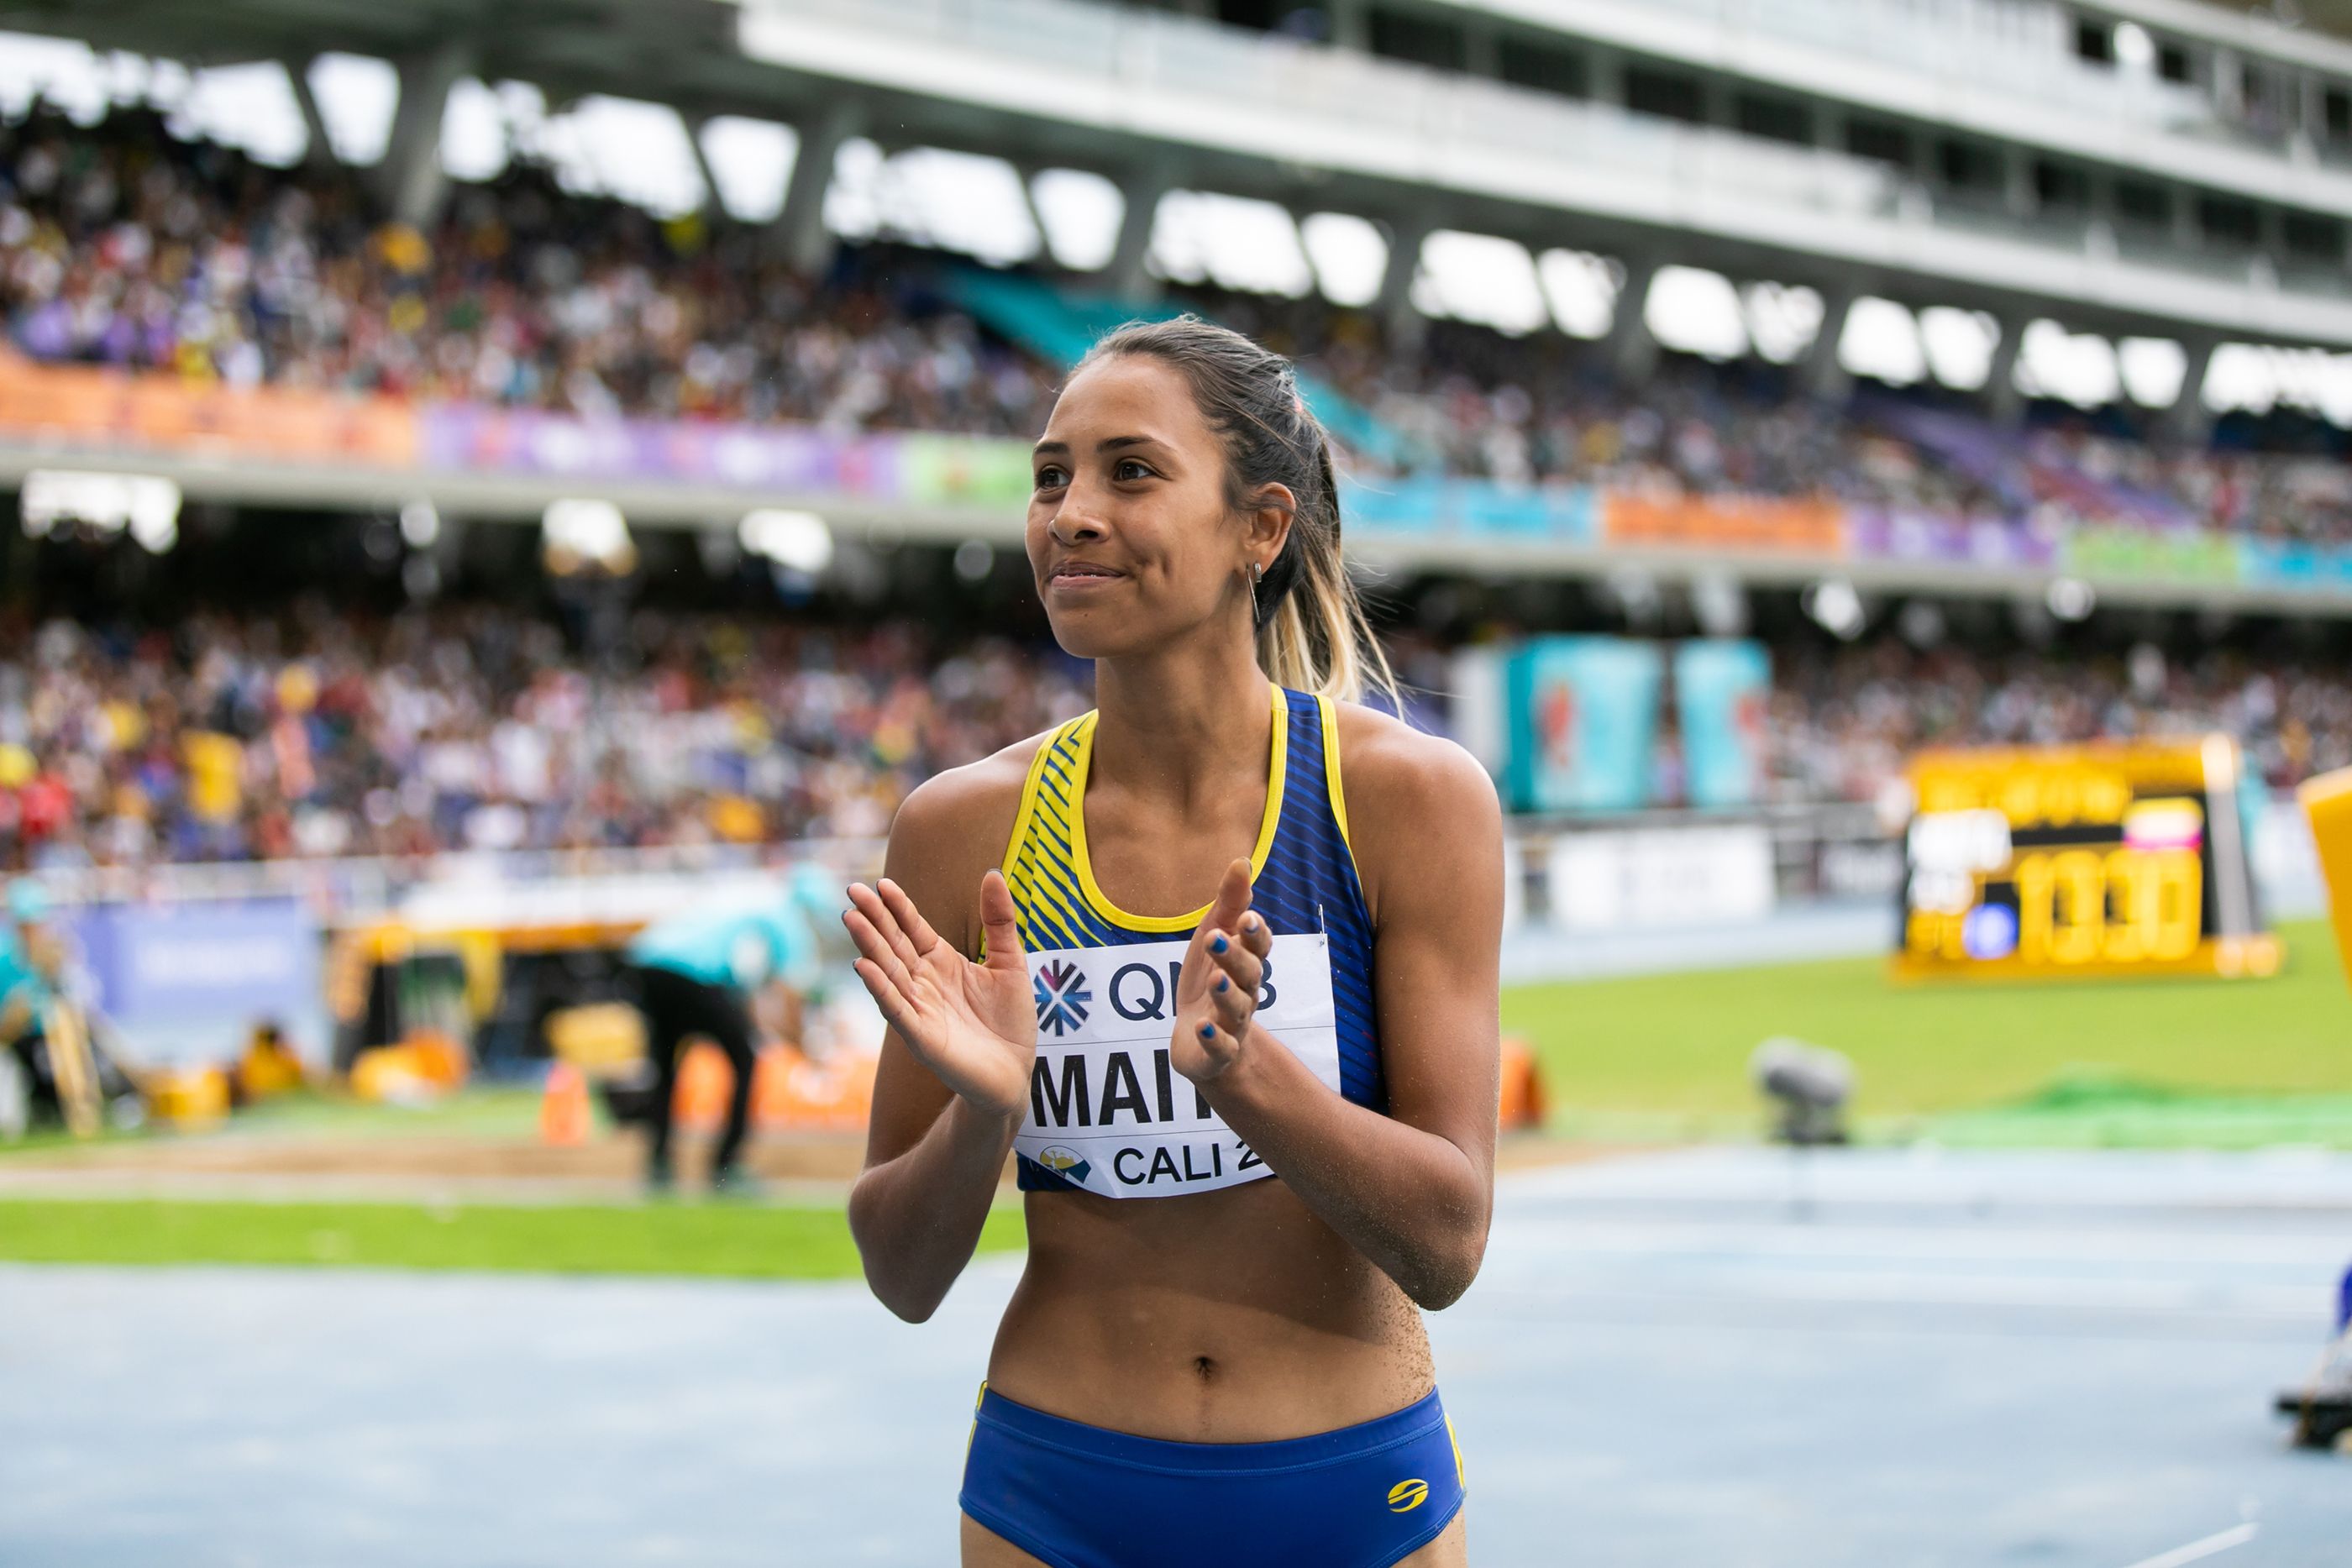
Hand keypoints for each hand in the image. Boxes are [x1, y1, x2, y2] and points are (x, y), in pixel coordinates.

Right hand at [844, 870, 1035, 1121]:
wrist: (1016, 1074)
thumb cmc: (1010, 1022)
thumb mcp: (1011, 963)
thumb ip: (1000, 921)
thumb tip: (991, 874)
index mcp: (941, 962)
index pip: (913, 928)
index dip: (898, 907)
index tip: (881, 883)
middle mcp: (923, 983)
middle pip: (893, 945)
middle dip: (873, 919)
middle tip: (852, 891)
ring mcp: (919, 1009)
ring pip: (888, 972)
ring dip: (869, 947)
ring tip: (851, 919)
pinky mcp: (921, 1037)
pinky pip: (896, 1009)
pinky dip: (879, 988)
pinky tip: (863, 967)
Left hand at [1169, 858, 1272, 1085]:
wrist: (1198, 1041)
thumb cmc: (1209, 980)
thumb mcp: (1214, 937)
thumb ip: (1229, 903)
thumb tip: (1241, 861)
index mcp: (1246, 964)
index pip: (1257, 947)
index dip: (1255, 934)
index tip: (1246, 917)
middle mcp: (1245, 994)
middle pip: (1248, 975)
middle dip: (1235, 956)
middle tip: (1217, 938)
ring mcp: (1232, 1024)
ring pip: (1236, 1009)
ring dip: (1227, 994)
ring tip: (1214, 979)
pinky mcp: (1216, 1052)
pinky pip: (1220, 1047)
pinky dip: (1213, 1039)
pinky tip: (1202, 1027)